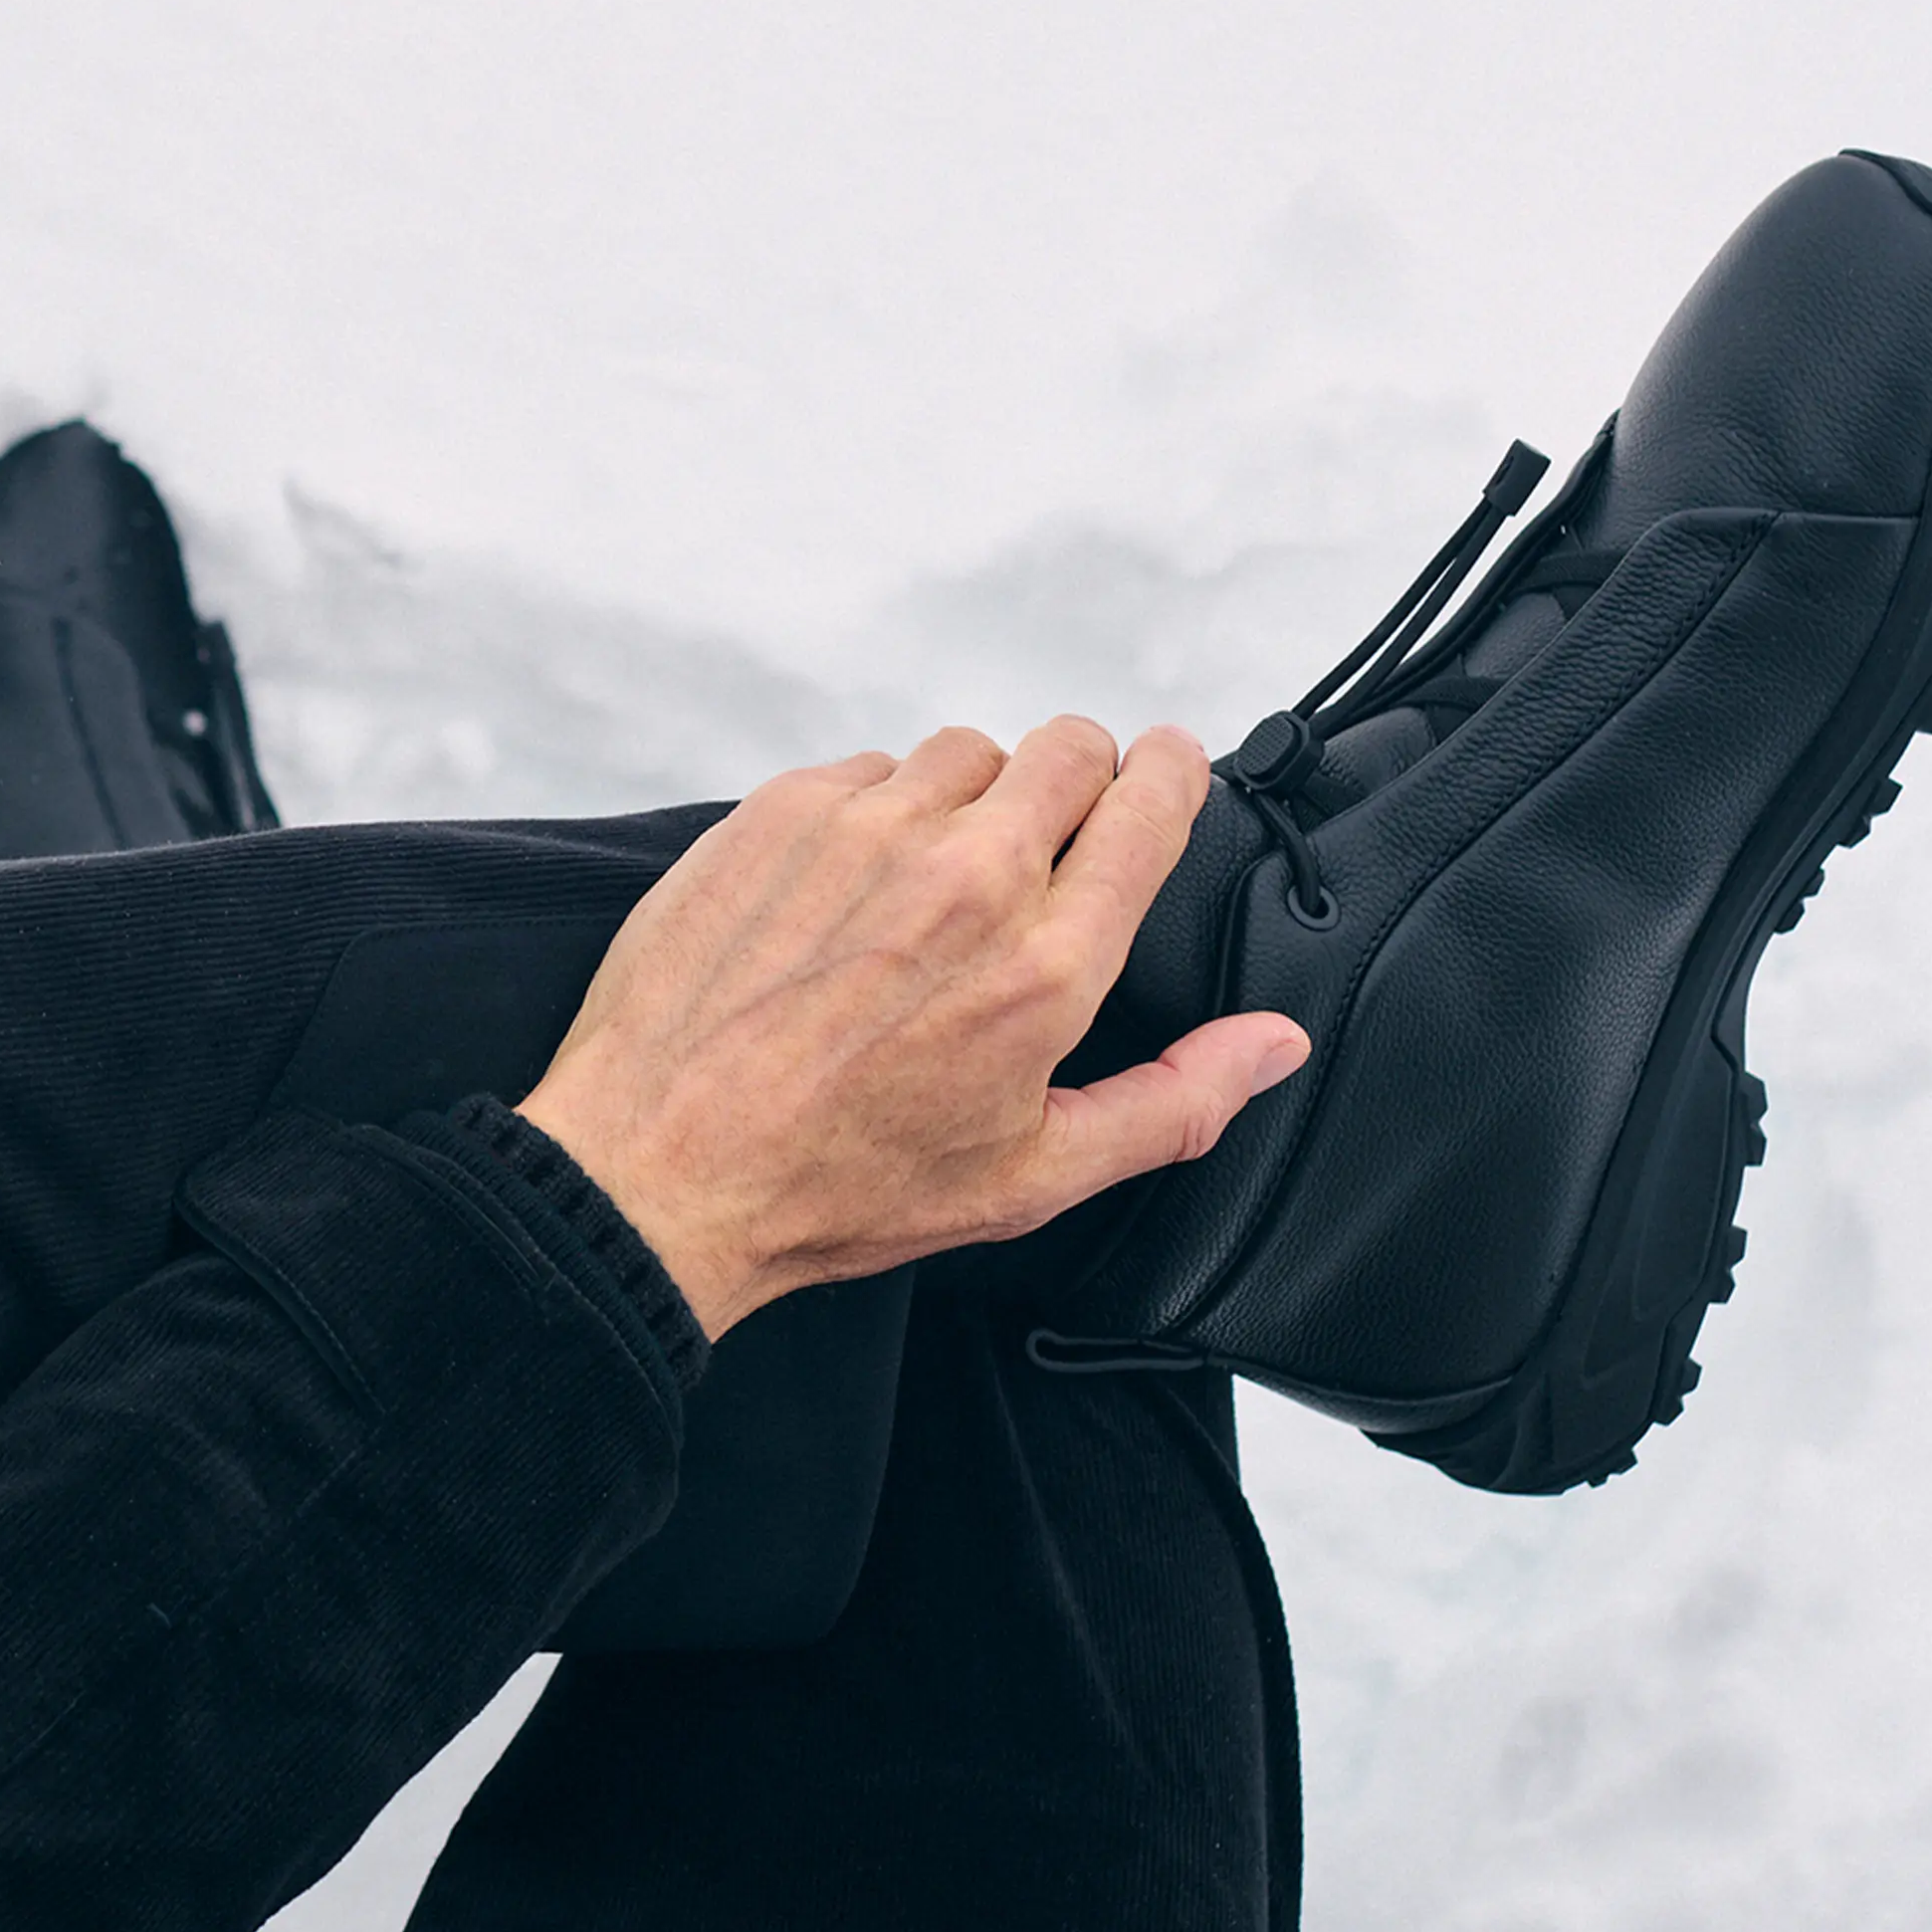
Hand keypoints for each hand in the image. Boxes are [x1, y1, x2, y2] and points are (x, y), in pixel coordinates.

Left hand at [515, 719, 1309, 1336]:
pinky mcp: (780, 811)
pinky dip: (873, 815)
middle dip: (1076, 784)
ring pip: (964, 754)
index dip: (1168, 776)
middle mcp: (966, 876)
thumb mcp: (1031, 1176)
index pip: (1150, 797)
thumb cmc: (834, 1183)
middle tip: (1045, 851)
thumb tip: (1273, 1046)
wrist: (658, 1168)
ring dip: (968, 800)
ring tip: (933, 888)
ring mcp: (867, 830)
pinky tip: (849, 896)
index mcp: (1046, 964)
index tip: (1162, 781)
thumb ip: (1176, 1102)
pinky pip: (865, 770)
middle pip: (1069, 748)